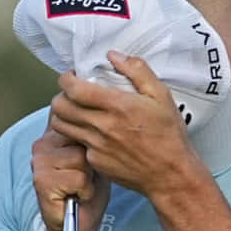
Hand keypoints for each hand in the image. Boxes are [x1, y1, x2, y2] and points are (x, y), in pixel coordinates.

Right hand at [31, 126, 110, 230]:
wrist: (79, 224)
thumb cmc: (90, 189)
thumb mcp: (95, 155)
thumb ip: (90, 135)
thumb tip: (96, 115)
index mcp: (54, 133)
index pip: (78, 121)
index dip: (92, 142)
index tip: (88, 161)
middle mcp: (42, 143)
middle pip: (83, 138)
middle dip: (92, 161)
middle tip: (84, 177)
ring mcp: (39, 161)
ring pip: (81, 158)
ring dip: (88, 178)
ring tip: (81, 187)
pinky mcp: (41, 181)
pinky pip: (78, 178)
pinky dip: (85, 191)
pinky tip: (76, 196)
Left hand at [49, 51, 208, 198]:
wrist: (170, 175)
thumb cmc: (168, 136)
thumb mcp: (161, 95)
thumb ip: (137, 70)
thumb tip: (114, 55)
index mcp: (117, 106)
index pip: (74, 89)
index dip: (66, 79)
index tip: (71, 76)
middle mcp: (102, 127)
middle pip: (60, 107)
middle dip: (61, 95)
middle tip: (71, 93)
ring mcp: (96, 146)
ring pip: (61, 126)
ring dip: (64, 115)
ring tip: (77, 110)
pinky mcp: (95, 162)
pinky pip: (77, 143)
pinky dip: (79, 135)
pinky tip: (93, 132)